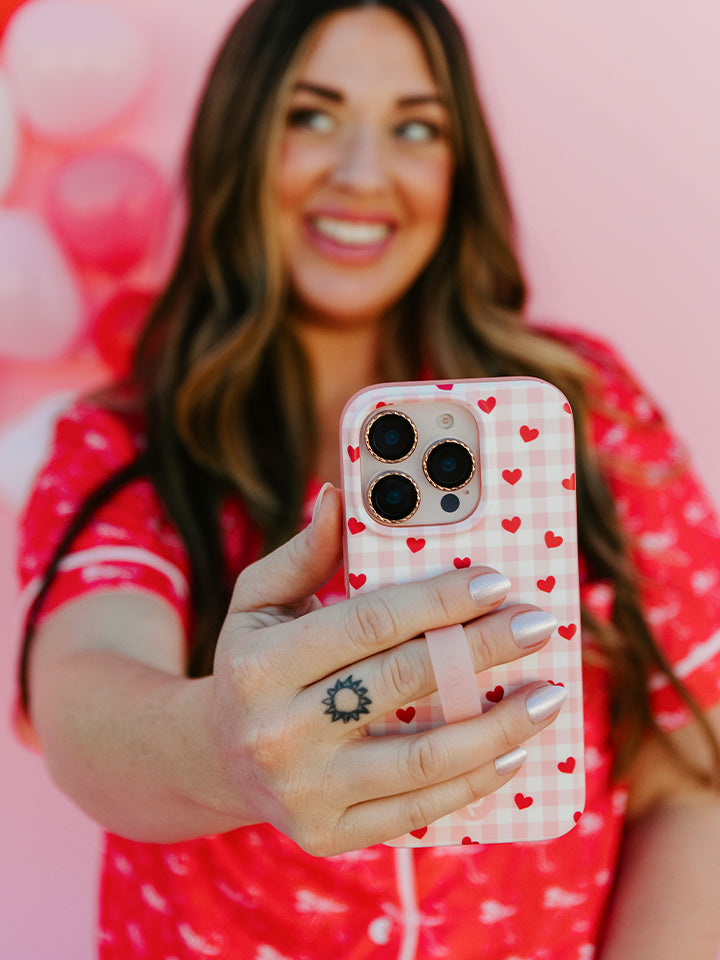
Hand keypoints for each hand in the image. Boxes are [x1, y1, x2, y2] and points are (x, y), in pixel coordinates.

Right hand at [209, 485, 563, 855]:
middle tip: (539, 626)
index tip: (497, 582)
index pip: (369, 622)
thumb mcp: (258, 603)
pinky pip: (418, 809)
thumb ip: (302, 553)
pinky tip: (514, 752)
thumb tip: (337, 493)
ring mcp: (304, 791)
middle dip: (484, 649)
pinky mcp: (329, 834)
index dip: (440, 600)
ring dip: (499, 725)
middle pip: (404, 681)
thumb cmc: (251, 665)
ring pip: (422, 758)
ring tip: (549, 695)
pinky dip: (475, 782)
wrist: (217, 759)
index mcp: (260, 663)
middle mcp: (277, 730)